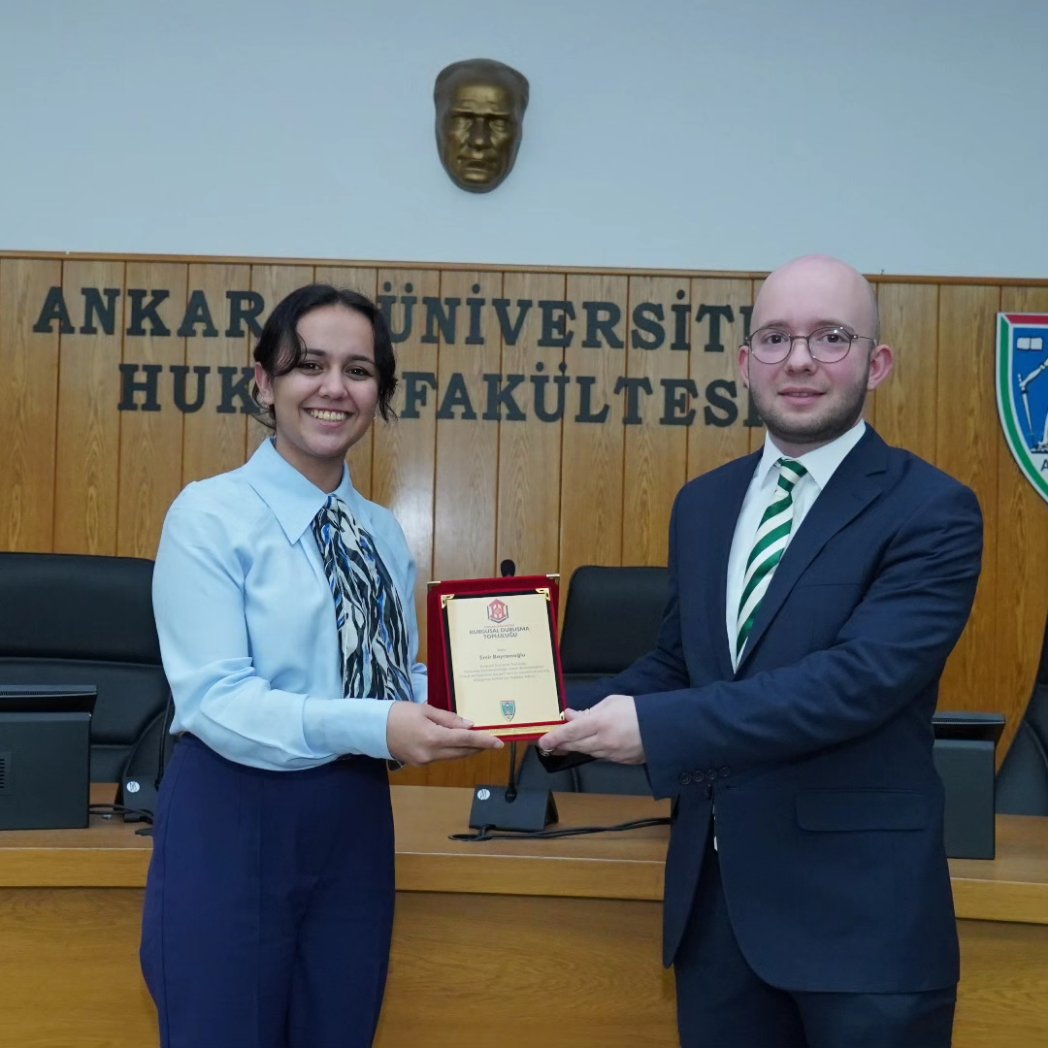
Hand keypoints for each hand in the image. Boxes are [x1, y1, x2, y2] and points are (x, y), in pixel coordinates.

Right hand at [386, 703, 503, 765]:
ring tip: (478, 741)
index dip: (484, 741)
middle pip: (462, 753)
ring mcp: (425, 761)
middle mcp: (431, 753)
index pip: (465, 741)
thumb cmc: (399, 713)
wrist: (373, 728)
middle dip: (478, 747)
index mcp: (433, 737)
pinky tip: (457, 744)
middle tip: (492, 740)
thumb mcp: (425, 710)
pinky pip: (442, 758)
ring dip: (466, 750)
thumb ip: (449, 719)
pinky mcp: (419, 764)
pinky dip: (452, 751)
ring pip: (453, 757)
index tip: (499, 743)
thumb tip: (469, 726)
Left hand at [536, 694, 644, 764]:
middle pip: (575, 745)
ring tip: (562, 745)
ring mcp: (611, 754)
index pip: (571, 731)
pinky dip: (590, 751)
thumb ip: (588, 711)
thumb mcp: (611, 703)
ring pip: (585, 753)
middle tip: (547, 745)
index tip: (542, 741)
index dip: (555, 737)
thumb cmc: (636, 710)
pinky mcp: (618, 762)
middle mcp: (604, 741)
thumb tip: (570, 715)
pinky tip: (585, 746)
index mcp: (601, 722)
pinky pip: (599, 757)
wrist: (661, 729)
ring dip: (573, 748)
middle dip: (559, 745)